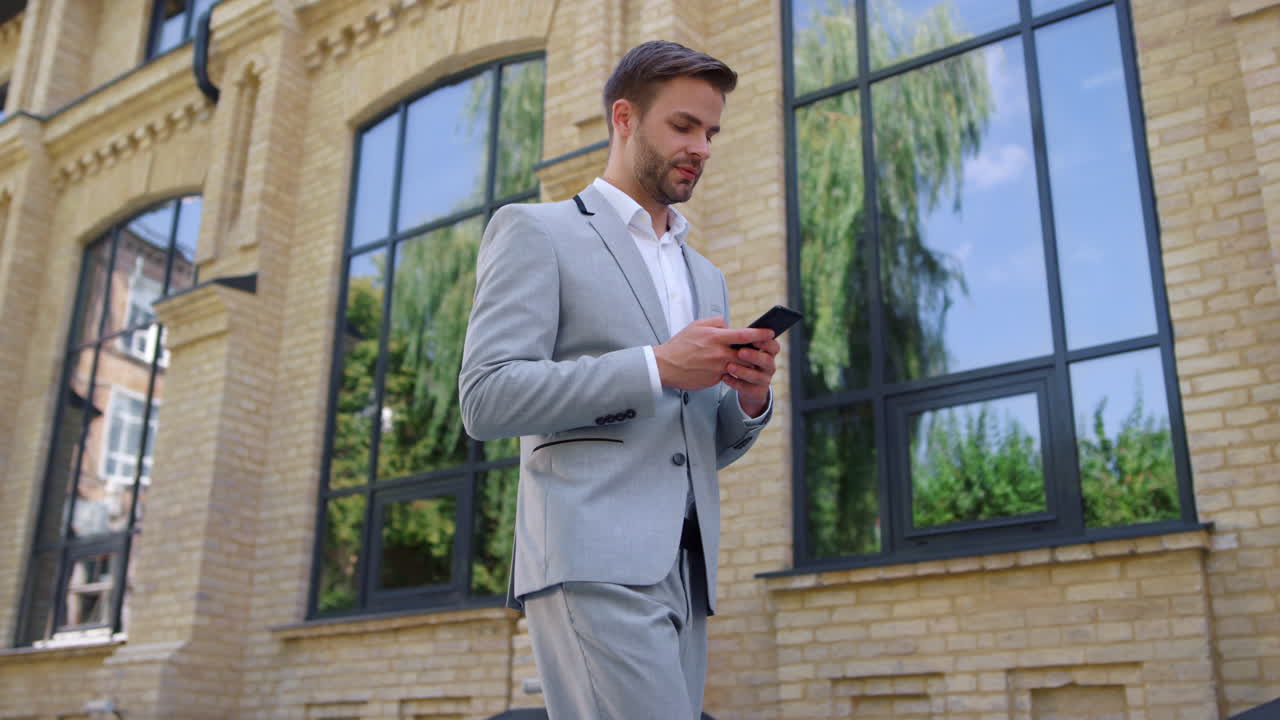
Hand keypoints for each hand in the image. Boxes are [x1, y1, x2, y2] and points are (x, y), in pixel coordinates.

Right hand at [654, 317, 774, 391]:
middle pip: (747, 354)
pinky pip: (728, 374)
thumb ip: (716, 322)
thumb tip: (729, 325)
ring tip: (745, 358)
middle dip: (757, 351)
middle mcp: (719, 354)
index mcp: (716, 337)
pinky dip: (729, 370)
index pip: (745, 335)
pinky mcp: (715, 380)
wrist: (665, 366)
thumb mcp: (697, 325)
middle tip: (763, 348)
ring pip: (741, 366)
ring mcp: (718, 368)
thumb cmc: (681, 344)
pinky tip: (723, 367)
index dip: (760, 334)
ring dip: (746, 363)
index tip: (771, 332)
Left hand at [724, 337, 779, 417]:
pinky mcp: (755, 391)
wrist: (746, 384)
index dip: (766, 342)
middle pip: (767, 360)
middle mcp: (769, 365)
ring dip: (743, 371)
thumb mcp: (745, 347)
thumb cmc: (743, 358)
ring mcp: (764, 379)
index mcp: (768, 352)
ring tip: (729, 366)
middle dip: (754, 356)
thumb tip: (727, 327)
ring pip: (757, 376)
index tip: (754, 339)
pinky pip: (746, 388)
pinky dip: (735, 382)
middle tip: (740, 352)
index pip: (774, 346)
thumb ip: (742, 338)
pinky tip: (724, 377)